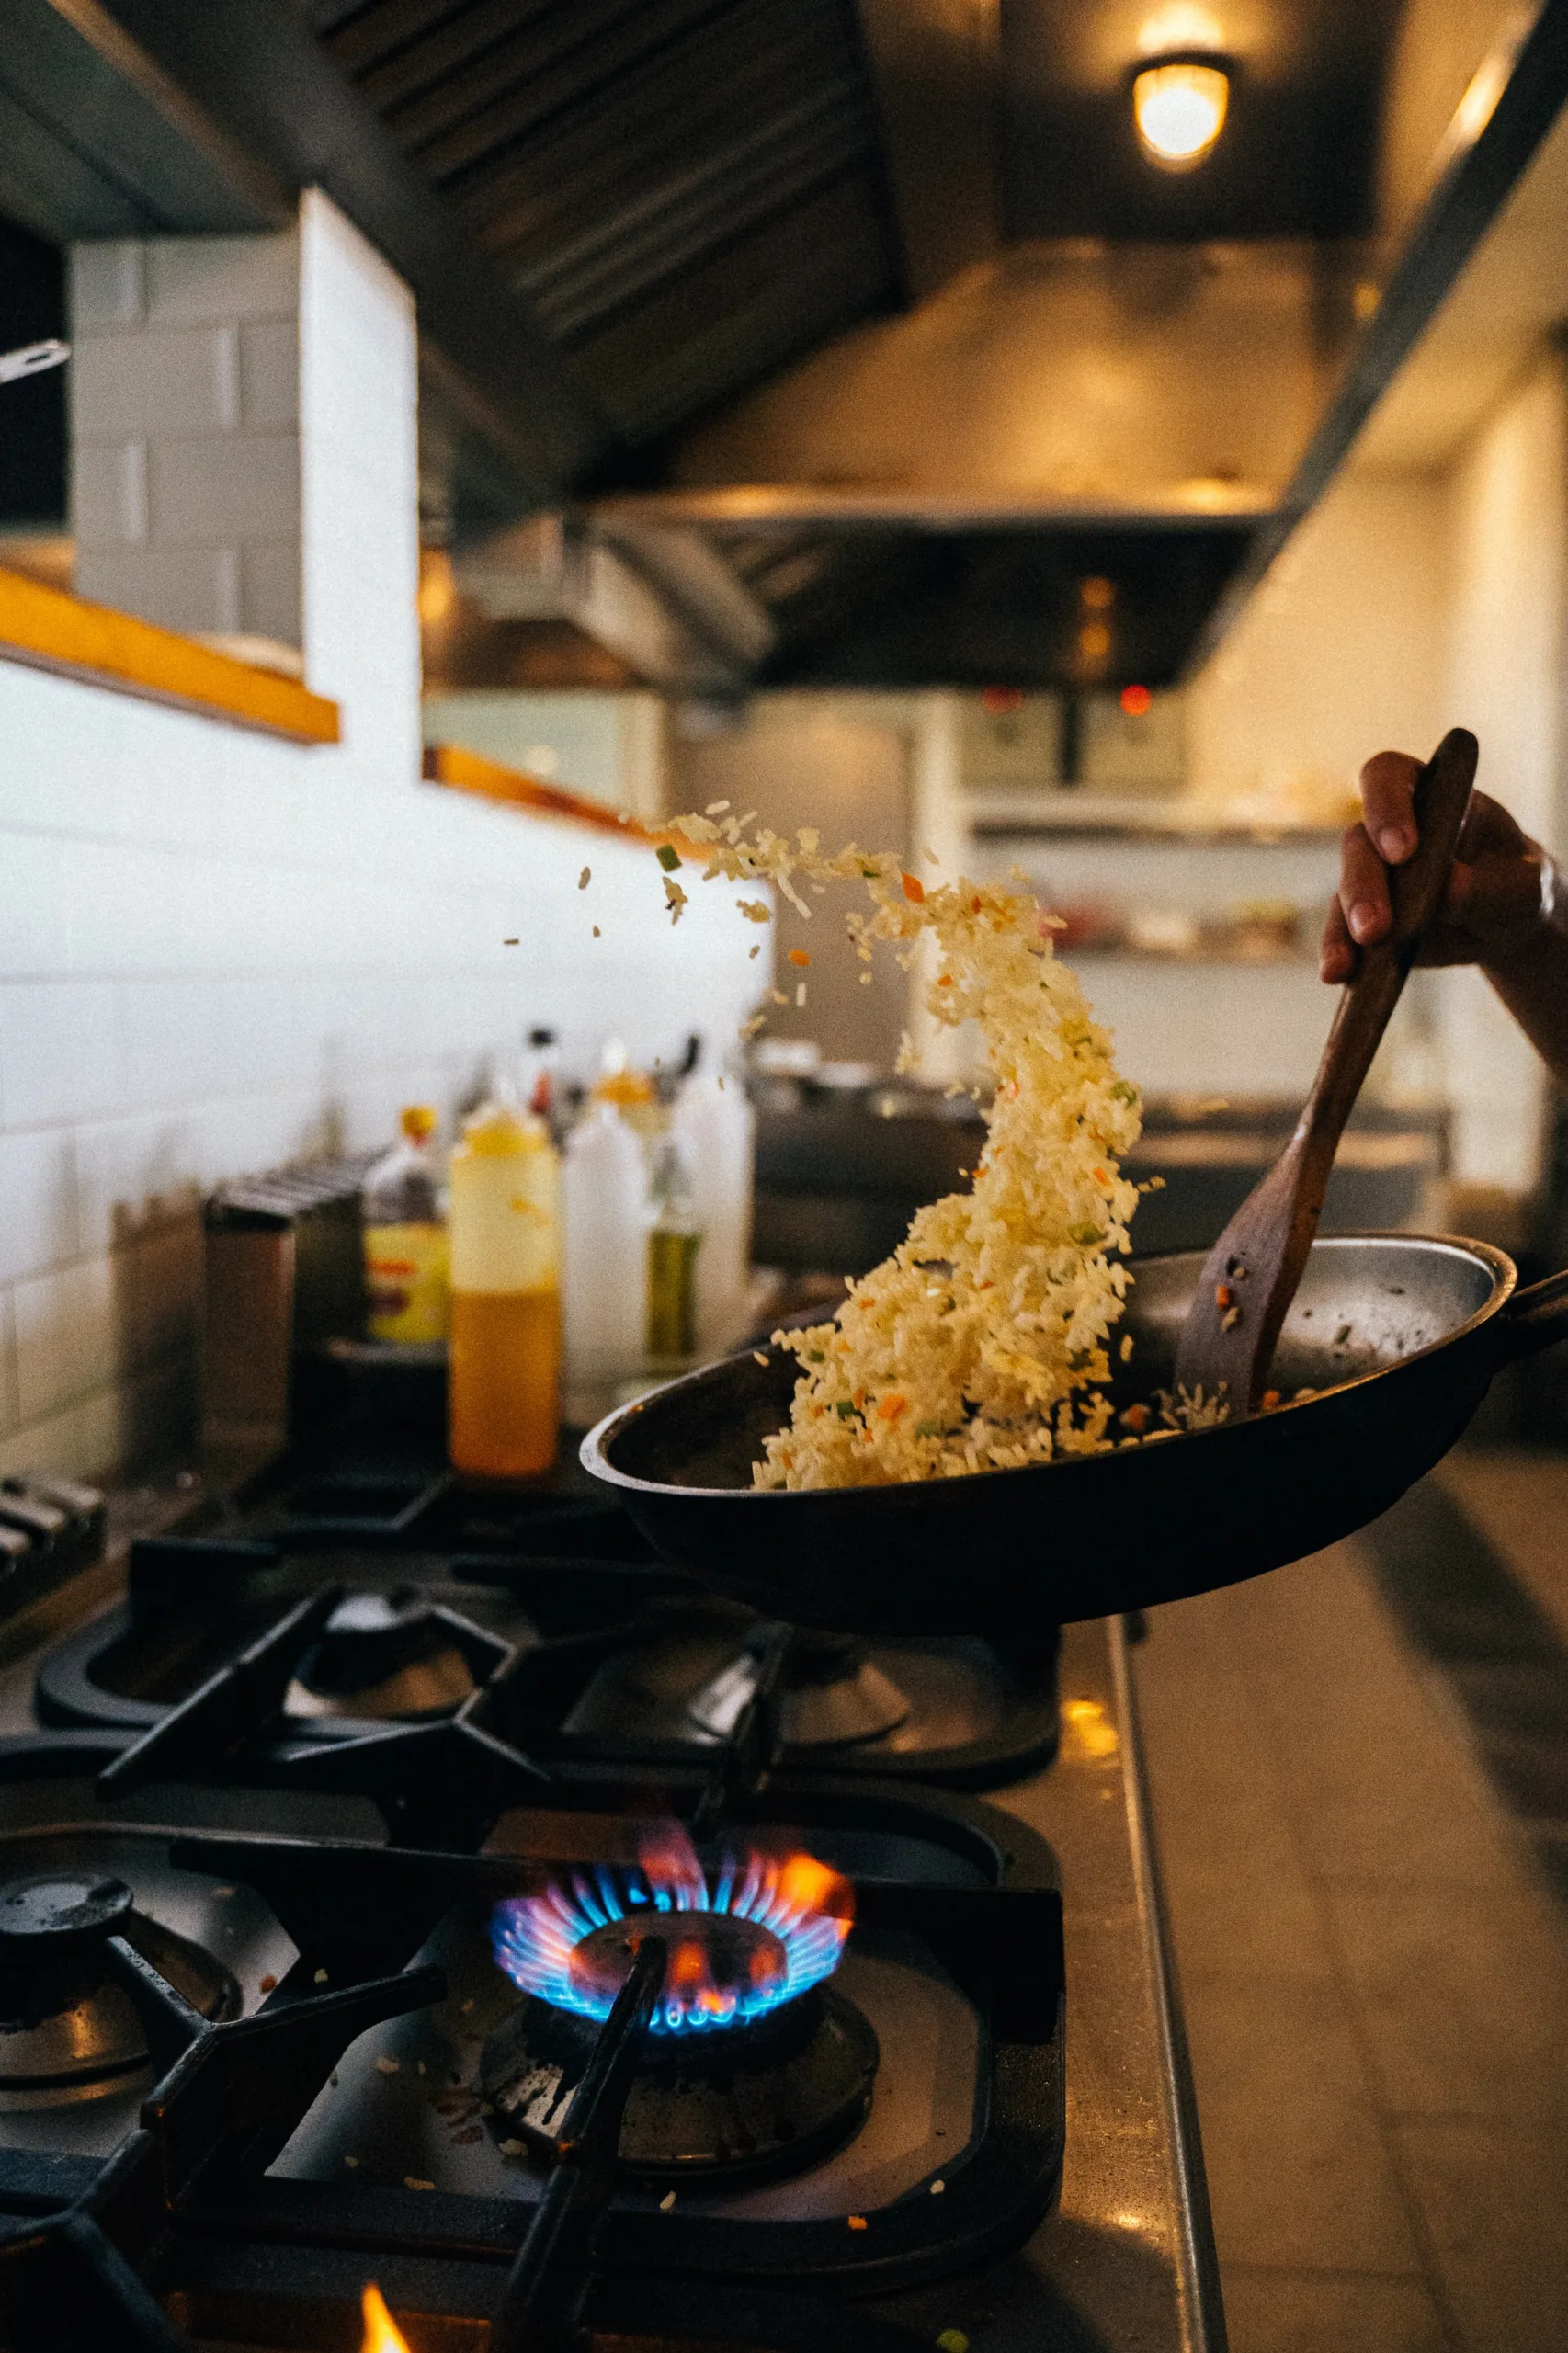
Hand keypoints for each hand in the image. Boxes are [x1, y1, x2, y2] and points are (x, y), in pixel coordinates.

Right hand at [1320, 750, 1553, 981]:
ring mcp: (1371, 875)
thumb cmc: (1515, 885)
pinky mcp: (1361, 917)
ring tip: (1357, 957)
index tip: (1402, 850)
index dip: (1386, 807)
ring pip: (1343, 889)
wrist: (1503, 922)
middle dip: (1364, 885)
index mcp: (1428, 796)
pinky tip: (1338, 973)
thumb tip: (1446, 891)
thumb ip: (1490, 886)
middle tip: (1377, 927)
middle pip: (1358, 842)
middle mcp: (1389, 829)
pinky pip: (1340, 932)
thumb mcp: (1522, 886)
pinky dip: (1338, 953)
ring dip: (1345, 924)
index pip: (1388, 777)